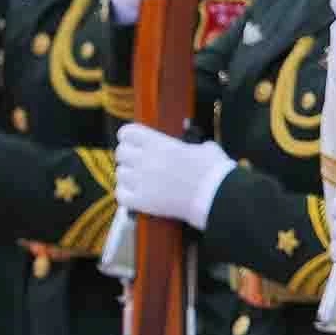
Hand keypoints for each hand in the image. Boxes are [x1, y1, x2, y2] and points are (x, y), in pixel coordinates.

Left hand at [114, 125, 236, 226]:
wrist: (216, 197)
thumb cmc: (214, 173)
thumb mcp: (206, 150)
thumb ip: (196, 147)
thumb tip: (202, 148)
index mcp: (158, 143)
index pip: (127, 133)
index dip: (128, 137)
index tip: (132, 142)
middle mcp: (146, 159)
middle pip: (120, 152)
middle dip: (127, 157)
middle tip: (137, 164)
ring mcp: (141, 181)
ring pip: (119, 174)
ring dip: (128, 177)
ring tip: (139, 181)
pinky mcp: (141, 201)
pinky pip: (121, 195)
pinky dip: (126, 195)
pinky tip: (136, 195)